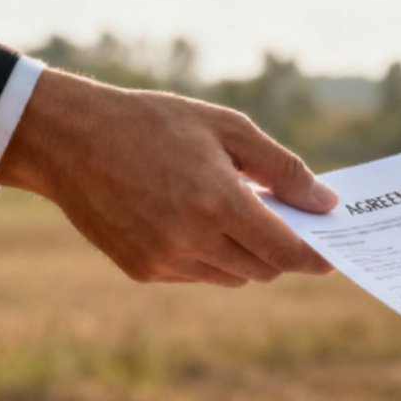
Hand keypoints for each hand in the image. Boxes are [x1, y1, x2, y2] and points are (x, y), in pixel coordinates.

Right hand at [0, 69, 336, 286]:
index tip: (330, 255)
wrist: (69, 139)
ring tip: (229, 213)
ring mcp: (165, 260)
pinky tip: (191, 221)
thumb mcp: (226, 128)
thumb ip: (282, 169)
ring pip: (232, 276)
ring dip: (244, 254)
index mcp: (218, 202)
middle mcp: (192, 240)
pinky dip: (209, 257)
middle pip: (263, 269)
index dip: (314, 257)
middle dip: (278, 250)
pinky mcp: (143, 271)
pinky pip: (197, 275)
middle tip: (279, 221)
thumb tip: (325, 203)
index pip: (285, 252)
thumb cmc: (154, 124)